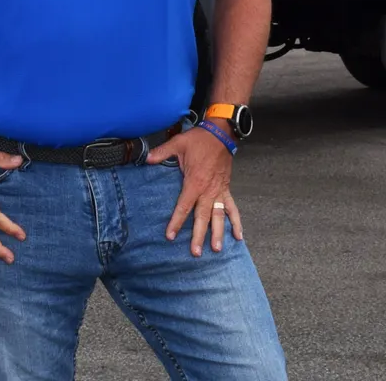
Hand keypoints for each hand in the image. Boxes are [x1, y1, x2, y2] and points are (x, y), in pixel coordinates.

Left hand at [145, 125, 242, 255]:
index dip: (177, 221)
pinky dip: (236, 222)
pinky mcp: (226, 189)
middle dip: (199, 235)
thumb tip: (146, 159)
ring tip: (217, 249)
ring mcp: (219, 191)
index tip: (171, 236)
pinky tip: (238, 236)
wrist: (220, 133)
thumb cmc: (199, 139)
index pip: (184, 206)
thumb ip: (162, 152)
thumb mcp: (178, 143)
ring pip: (218, 216)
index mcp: (194, 182)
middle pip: (202, 216)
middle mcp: (208, 190)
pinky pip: (232, 208)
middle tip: (195, 252)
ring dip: (218, 233)